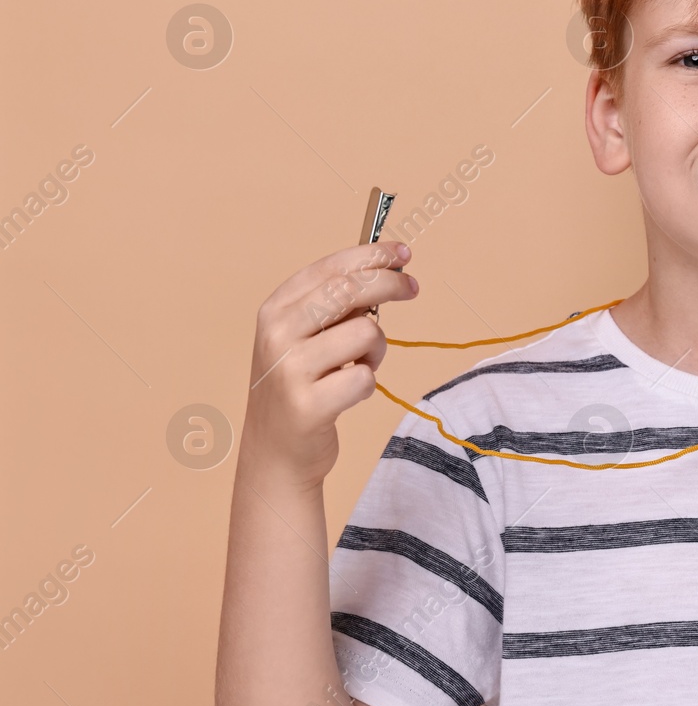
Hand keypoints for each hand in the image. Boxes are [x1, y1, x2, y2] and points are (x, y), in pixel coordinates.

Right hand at [240, 240, 418, 487]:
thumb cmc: (300, 386)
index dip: (371, 255)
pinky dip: (367, 384)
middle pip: (348, 290)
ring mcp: (289, 370)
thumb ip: (334, 306)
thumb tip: (388, 270)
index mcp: (275, 309)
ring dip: (376, 350)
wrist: (276, 452)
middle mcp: (277, 334)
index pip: (330, 268)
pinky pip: (365, 378)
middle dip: (390, 284)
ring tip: (359, 366)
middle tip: (413, 289)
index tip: (403, 254)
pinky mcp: (307, 405)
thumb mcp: (303, 336)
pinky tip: (348, 393)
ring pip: (365, 333)